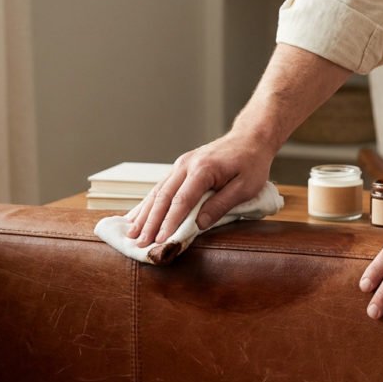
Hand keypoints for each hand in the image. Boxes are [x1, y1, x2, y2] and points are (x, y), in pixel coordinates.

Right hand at [126, 131, 274, 246]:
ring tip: (131, 234)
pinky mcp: (180, 168)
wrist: (249, 138)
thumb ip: (221, 205)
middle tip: (140, 243)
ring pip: (157, 191)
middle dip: (150, 222)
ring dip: (144, 214)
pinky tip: (137, 215)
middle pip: (163, 197)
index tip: (160, 240)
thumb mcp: (245, 187)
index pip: (181, 200)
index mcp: (203, 169)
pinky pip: (161, 187)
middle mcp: (186, 165)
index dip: (169, 222)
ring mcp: (181, 165)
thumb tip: (198, 225)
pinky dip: (148, 203)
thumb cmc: (251, 163)